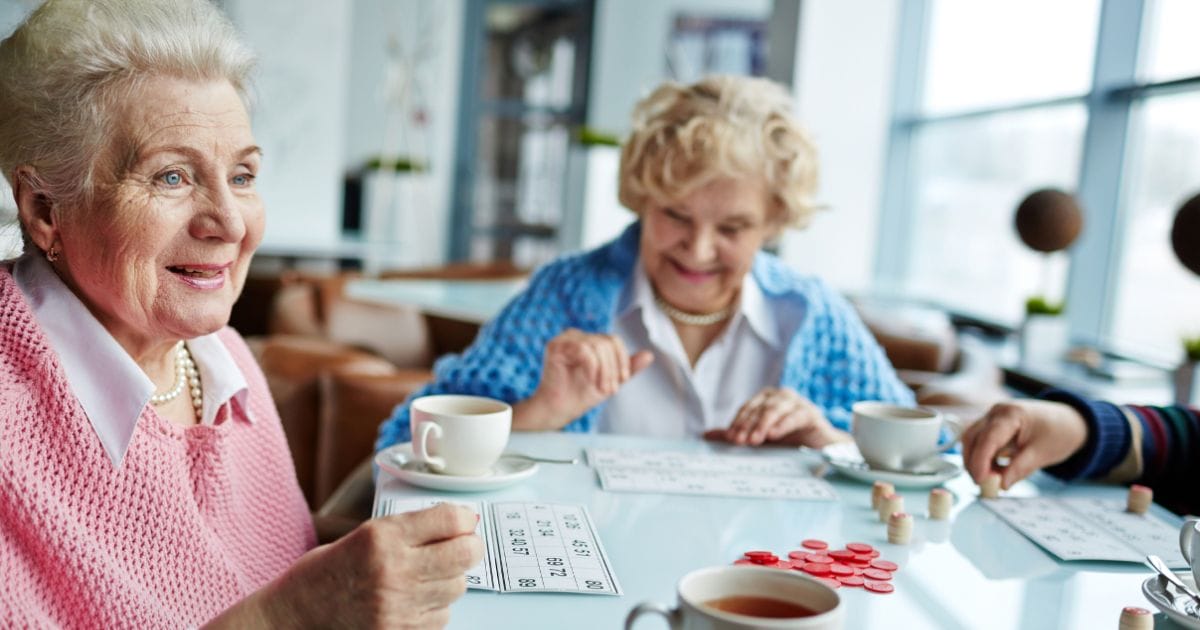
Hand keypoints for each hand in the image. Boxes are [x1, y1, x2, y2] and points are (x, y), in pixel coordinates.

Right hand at [211, 503, 483, 628]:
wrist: (295, 617)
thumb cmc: (326, 573)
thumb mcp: (365, 534)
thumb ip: (412, 528)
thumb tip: (462, 522)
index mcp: (382, 537)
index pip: (450, 520)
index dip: (464, 519)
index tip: (464, 521)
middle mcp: (393, 570)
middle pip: (464, 554)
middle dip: (470, 547)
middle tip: (463, 546)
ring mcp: (398, 606)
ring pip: (457, 586)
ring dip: (450, 579)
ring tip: (426, 575)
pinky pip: (443, 616)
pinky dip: (436, 607)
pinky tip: (414, 600)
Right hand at [515, 329, 652, 429]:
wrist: (559, 410)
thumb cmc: (581, 395)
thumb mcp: (611, 381)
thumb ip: (627, 368)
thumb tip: (650, 355)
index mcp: (589, 340)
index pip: (613, 340)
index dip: (622, 359)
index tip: (622, 381)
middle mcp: (576, 335)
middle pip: (607, 342)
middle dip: (613, 369)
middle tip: (610, 391)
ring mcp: (565, 339)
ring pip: (598, 346)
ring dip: (604, 370)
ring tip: (601, 389)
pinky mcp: (555, 346)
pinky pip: (585, 350)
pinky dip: (592, 368)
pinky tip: (590, 380)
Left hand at [703, 387, 850, 447]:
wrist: (819, 447)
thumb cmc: (788, 440)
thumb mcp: (760, 438)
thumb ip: (737, 434)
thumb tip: (706, 436)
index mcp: (766, 399)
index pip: (748, 409)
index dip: (738, 423)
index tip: (729, 438)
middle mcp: (780, 396)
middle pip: (759, 408)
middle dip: (748, 425)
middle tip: (740, 441)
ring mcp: (796, 402)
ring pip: (775, 409)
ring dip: (763, 425)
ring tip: (755, 439)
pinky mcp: (810, 413)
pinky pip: (795, 416)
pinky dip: (784, 424)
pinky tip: (775, 434)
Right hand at [961, 399, 1088, 489]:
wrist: (1068, 421)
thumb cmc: (1058, 433)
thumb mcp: (1042, 454)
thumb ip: (1020, 469)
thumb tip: (1001, 485)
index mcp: (1012, 414)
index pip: (988, 438)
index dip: (980, 461)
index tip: (980, 480)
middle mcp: (997, 412)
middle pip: (973, 437)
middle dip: (973, 462)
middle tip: (982, 484)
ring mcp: (993, 417)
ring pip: (972, 439)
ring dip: (975, 460)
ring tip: (991, 478)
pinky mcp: (992, 424)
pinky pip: (980, 441)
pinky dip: (982, 457)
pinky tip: (994, 469)